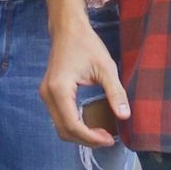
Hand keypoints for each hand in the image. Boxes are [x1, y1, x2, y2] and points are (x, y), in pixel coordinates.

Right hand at [39, 21, 130, 146]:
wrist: (68, 29)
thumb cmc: (86, 44)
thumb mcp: (106, 68)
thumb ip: (115, 93)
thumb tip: (125, 116)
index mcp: (59, 89)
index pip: (72, 124)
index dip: (91, 137)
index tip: (109, 139)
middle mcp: (48, 95)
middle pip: (64, 130)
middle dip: (86, 140)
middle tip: (107, 139)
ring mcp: (46, 95)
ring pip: (60, 127)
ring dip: (79, 135)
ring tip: (101, 134)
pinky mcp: (49, 94)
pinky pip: (59, 118)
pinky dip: (74, 126)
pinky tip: (90, 124)